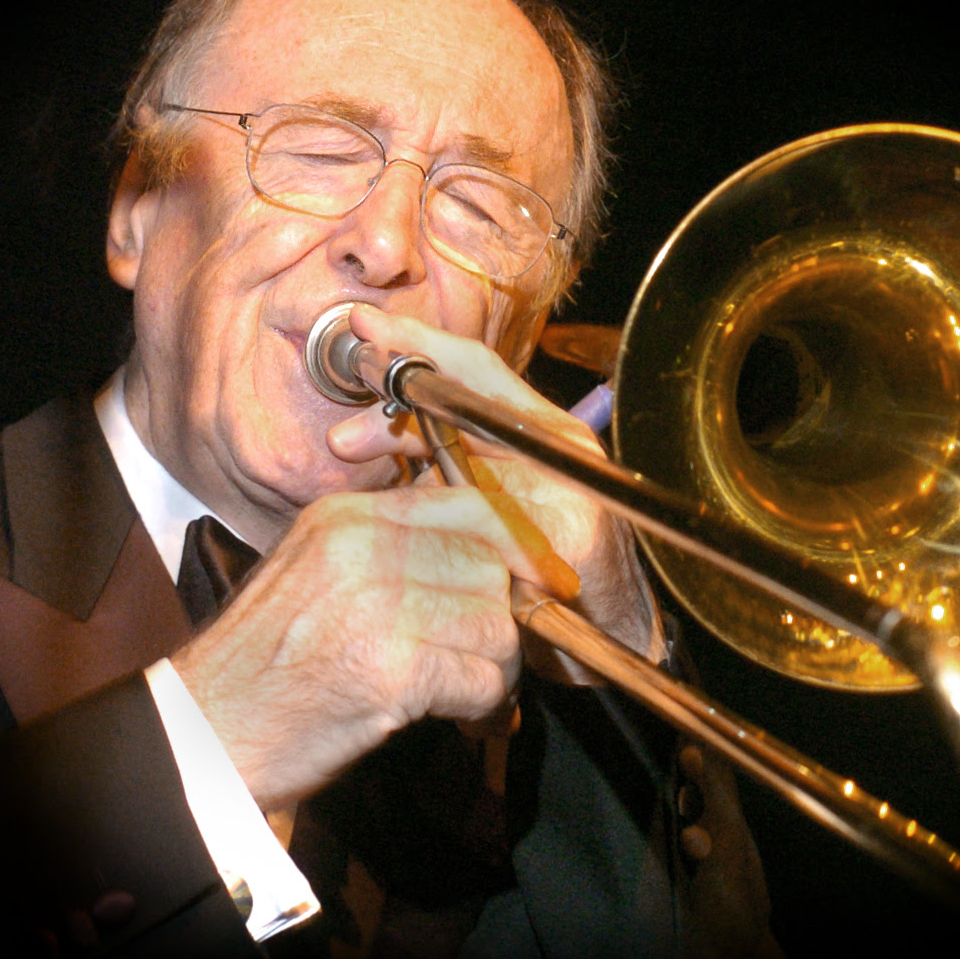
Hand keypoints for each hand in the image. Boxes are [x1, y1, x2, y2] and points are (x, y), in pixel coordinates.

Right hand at [172, 481, 574, 808]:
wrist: (203, 731)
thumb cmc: (262, 664)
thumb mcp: (314, 573)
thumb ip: (389, 553)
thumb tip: (482, 560)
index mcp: (347, 517)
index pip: (469, 504)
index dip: (518, 544)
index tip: (539, 579)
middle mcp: (362, 549)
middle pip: (489, 566)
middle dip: (502, 619)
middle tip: (488, 657)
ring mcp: (376, 607)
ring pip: (494, 624)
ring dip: (495, 668)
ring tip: (471, 694)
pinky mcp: (389, 670)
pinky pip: (480, 678)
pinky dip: (482, 706)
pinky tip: (459, 718)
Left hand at [327, 304, 664, 678]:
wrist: (613, 633)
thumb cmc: (544, 569)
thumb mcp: (483, 500)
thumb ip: (433, 460)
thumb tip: (351, 434)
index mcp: (542, 430)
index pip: (477, 367)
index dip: (418, 339)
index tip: (363, 324)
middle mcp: (563, 446)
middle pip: (473, 396)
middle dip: (401, 389)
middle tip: (346, 405)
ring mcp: (572, 484)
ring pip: (475, 452)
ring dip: (406, 453)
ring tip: (350, 445)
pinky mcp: (573, 532)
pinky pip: (490, 516)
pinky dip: (438, 517)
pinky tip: (399, 523)